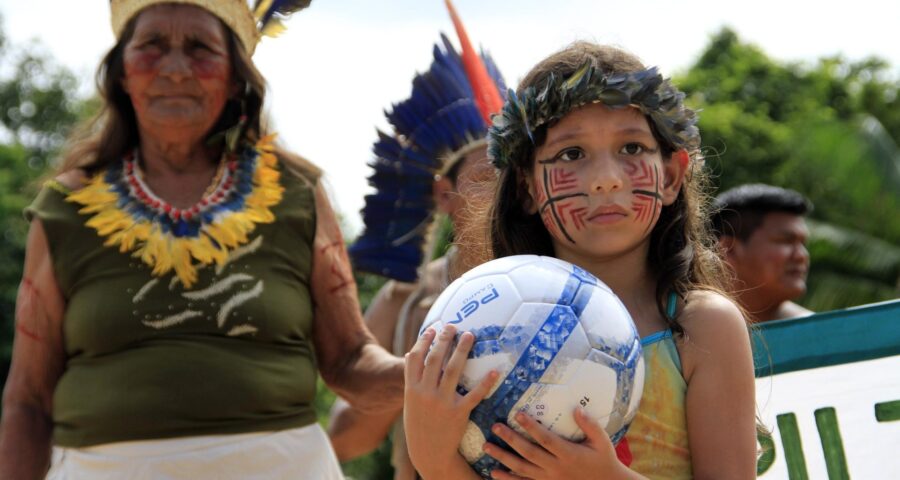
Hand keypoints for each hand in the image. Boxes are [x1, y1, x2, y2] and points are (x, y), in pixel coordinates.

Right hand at [404, 325, 498, 479]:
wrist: (428, 452)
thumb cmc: (419, 423)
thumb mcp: (410, 401)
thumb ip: (411, 378)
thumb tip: (410, 354)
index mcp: (411, 388)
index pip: (416, 358)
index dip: (424, 341)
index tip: (433, 329)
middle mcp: (425, 393)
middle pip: (435, 359)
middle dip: (444, 339)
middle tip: (453, 326)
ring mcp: (441, 402)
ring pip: (453, 370)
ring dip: (461, 350)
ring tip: (469, 335)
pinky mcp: (458, 413)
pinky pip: (474, 394)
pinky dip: (485, 382)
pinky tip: (494, 370)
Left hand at [485, 408, 632, 479]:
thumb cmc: (604, 460)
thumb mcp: (602, 442)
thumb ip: (590, 425)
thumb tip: (576, 408)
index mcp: (569, 454)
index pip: (546, 439)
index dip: (531, 427)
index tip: (518, 414)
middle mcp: (556, 468)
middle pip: (529, 453)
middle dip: (511, 439)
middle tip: (495, 426)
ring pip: (521, 469)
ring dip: (503, 458)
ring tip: (487, 446)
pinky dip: (507, 479)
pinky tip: (493, 472)